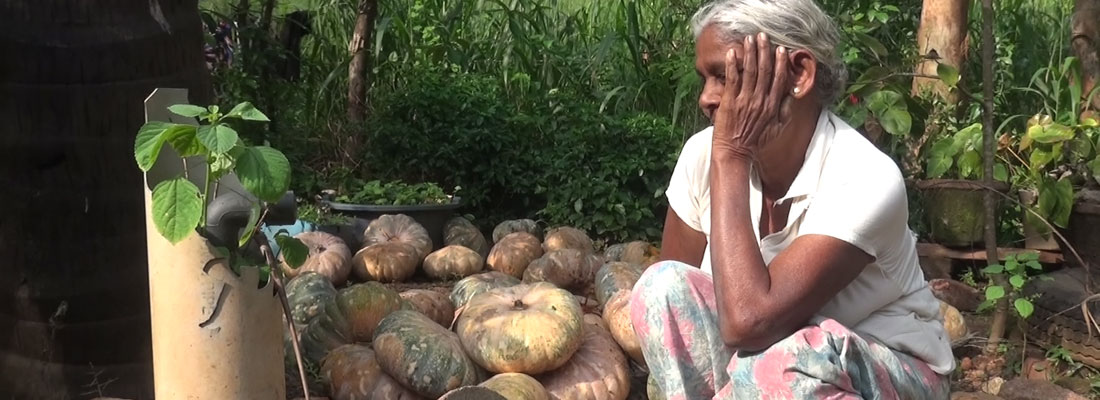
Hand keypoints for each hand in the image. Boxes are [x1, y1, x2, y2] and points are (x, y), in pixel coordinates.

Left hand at [712, 32, 793, 159]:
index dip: (781, 63)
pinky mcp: (730, 102)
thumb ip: (786, 110)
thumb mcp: (777, 127)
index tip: (781, 49)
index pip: (779, 79)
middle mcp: (761, 101)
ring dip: (750, 53)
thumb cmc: (755, 140)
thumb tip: (793, 94)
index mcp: (773, 106)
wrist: (735, 152)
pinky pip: (732, 79)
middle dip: (765, 51)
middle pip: (765, 71)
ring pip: (750, 71)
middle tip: (763, 36)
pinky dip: (733, 65)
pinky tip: (732, 52)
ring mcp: (745, 101)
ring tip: (749, 39)